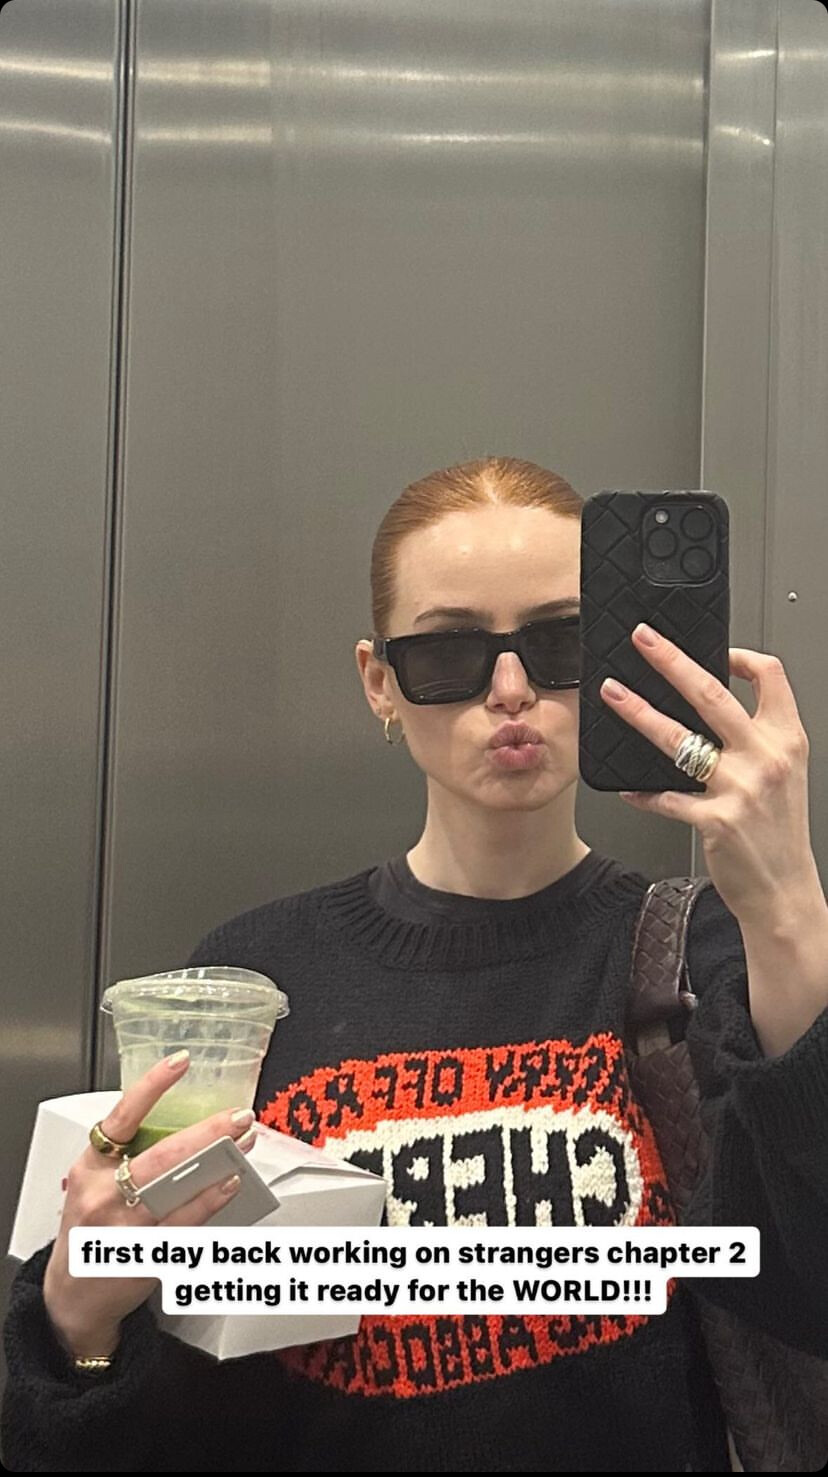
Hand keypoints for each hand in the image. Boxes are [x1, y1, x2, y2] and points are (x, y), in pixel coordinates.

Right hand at [43, 1054, 259, 1357]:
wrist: (73, 1292)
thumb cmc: (88, 1227)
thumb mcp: (91, 1181)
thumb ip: (127, 1154)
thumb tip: (188, 1125)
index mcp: (90, 1164)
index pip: (121, 1116)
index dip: (152, 1086)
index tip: (181, 1062)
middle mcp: (103, 1193)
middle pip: (162, 1156)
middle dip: (207, 1132)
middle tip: (239, 1116)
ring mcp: (123, 1227)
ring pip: (177, 1188)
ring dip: (218, 1163)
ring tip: (244, 1144)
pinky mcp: (143, 1254)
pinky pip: (185, 1222)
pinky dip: (211, 1200)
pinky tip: (230, 1185)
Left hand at [600, 622, 816, 924]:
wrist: (785, 890)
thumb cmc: (779, 833)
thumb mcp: (785, 774)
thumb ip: (756, 738)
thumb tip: (710, 707)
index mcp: (786, 740)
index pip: (771, 676)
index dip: (741, 654)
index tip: (715, 648)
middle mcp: (766, 758)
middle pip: (711, 694)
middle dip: (671, 660)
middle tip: (643, 640)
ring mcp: (741, 788)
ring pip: (678, 738)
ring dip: (639, 712)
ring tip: (613, 694)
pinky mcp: (715, 820)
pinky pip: (666, 797)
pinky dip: (642, 793)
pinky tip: (626, 789)